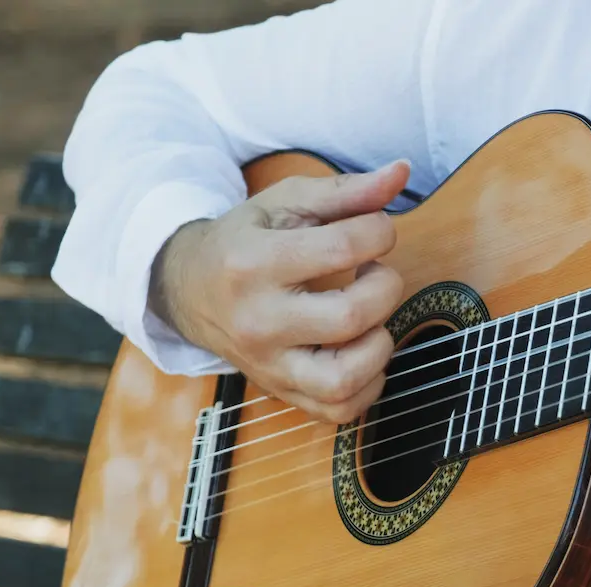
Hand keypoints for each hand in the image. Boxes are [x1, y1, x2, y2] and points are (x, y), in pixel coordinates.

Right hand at [151, 160, 411, 423]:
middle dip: (385, 289)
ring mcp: (267, 365)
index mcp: (253, 263)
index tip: (377, 231)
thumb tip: (402, 172)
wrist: (188, 290)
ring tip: (371, 318)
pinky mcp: (281, 392)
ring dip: (379, 345)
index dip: (381, 232)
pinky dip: (369, 385)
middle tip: (376, 275)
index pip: (342, 249)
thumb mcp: (286, 203)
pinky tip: (363, 350)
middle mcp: (257, 320)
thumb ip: (347, 190)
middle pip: (349, 317)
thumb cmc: (247, 240)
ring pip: (342, 379)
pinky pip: (339, 409)